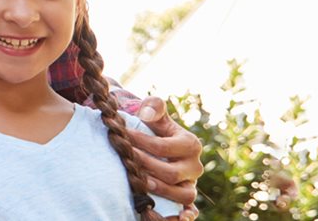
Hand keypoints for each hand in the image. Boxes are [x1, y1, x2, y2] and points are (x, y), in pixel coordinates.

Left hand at [127, 97, 203, 219]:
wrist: (160, 145)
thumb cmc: (156, 129)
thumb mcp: (156, 115)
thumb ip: (153, 107)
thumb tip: (146, 113)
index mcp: (190, 144)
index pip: (164, 146)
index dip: (141, 142)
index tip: (122, 136)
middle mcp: (194, 166)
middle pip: (171, 173)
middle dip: (145, 166)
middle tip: (124, 158)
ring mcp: (191, 184)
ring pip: (182, 194)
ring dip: (159, 190)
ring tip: (138, 182)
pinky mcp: (186, 198)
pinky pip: (190, 210)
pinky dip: (186, 215)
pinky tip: (177, 218)